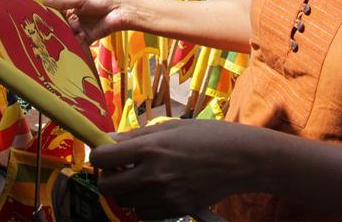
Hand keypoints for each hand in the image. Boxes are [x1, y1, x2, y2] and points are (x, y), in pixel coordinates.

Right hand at [44, 0, 126, 43]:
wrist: (119, 12)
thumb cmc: (101, 1)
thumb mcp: (80, 0)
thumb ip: (62, 3)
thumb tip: (43, 1)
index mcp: (72, 10)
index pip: (56, 15)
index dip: (48, 18)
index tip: (36, 19)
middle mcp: (74, 21)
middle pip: (61, 27)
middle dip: (56, 29)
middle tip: (45, 31)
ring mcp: (80, 31)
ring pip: (68, 36)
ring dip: (66, 35)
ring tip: (62, 34)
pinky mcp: (88, 40)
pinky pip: (78, 43)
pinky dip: (76, 41)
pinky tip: (77, 36)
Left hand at [90, 119, 253, 219]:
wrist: (242, 160)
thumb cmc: (208, 136)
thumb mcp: (172, 127)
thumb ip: (137, 136)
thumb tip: (109, 140)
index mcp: (150, 148)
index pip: (102, 158)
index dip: (99, 156)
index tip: (105, 154)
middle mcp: (153, 174)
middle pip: (108, 186)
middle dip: (108, 177)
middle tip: (120, 168)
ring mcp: (164, 195)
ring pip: (124, 202)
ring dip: (126, 190)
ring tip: (141, 178)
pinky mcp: (175, 210)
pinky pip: (143, 214)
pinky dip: (142, 205)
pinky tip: (154, 191)